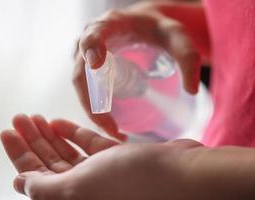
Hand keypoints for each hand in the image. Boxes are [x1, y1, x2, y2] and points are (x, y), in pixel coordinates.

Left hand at [0, 114, 205, 199]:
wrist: (182, 177)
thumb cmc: (132, 182)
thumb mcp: (79, 188)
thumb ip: (46, 189)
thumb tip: (20, 183)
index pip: (34, 177)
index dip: (18, 155)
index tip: (6, 131)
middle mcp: (85, 190)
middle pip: (49, 163)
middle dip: (32, 140)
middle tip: (19, 118)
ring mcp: (102, 175)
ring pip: (67, 153)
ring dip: (49, 135)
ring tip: (34, 117)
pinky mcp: (117, 160)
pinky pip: (88, 147)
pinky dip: (72, 134)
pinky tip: (58, 122)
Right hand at [73, 2, 205, 139]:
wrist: (144, 27)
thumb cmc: (158, 28)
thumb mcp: (176, 35)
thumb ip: (188, 55)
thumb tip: (191, 89)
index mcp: (110, 24)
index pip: (93, 35)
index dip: (91, 49)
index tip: (97, 65)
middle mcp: (92, 40)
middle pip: (82, 73)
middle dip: (92, 103)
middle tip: (113, 128)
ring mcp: (87, 56)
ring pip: (81, 87)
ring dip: (93, 111)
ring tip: (114, 132)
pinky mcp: (90, 69)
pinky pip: (86, 90)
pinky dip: (95, 108)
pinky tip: (109, 123)